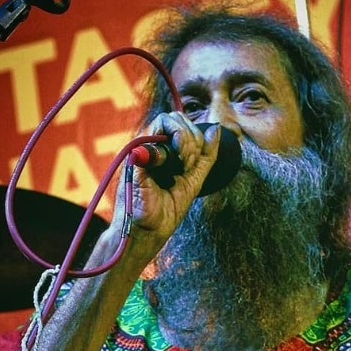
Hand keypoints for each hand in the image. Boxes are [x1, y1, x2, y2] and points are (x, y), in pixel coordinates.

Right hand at [115, 111, 222, 255]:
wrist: (150, 232)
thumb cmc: (166, 211)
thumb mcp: (194, 179)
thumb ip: (206, 155)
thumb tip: (216, 129)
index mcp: (161, 151)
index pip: (180, 124)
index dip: (194, 136)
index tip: (194, 161)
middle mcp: (148, 148)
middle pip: (174, 118)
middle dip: (191, 137)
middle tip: (190, 163)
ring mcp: (139, 151)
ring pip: (167, 121)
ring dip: (185, 141)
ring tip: (184, 165)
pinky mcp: (134, 160)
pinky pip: (154, 138)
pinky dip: (172, 150)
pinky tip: (175, 168)